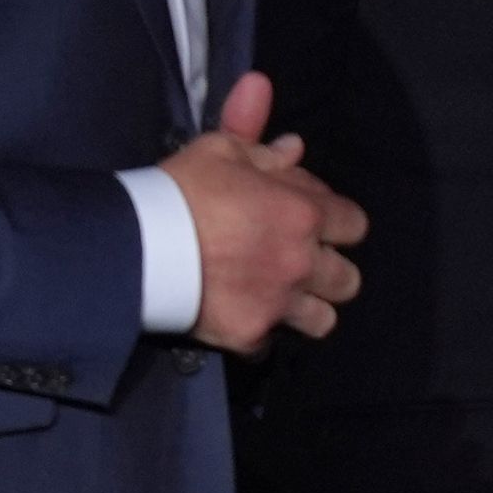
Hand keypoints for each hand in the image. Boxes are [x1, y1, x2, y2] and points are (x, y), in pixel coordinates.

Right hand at [166, 71, 368, 353]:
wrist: (137, 247)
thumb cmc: (182, 191)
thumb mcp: (221, 151)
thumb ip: (265, 148)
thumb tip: (296, 147)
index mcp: (305, 214)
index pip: (355, 226)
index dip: (336, 224)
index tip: (312, 224)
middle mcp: (302, 262)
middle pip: (348, 279)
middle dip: (329, 271)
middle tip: (298, 265)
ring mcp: (279, 302)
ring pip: (323, 320)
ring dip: (307, 309)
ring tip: (280, 299)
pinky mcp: (250, 334)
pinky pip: (270, 344)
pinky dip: (260, 336)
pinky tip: (243, 319)